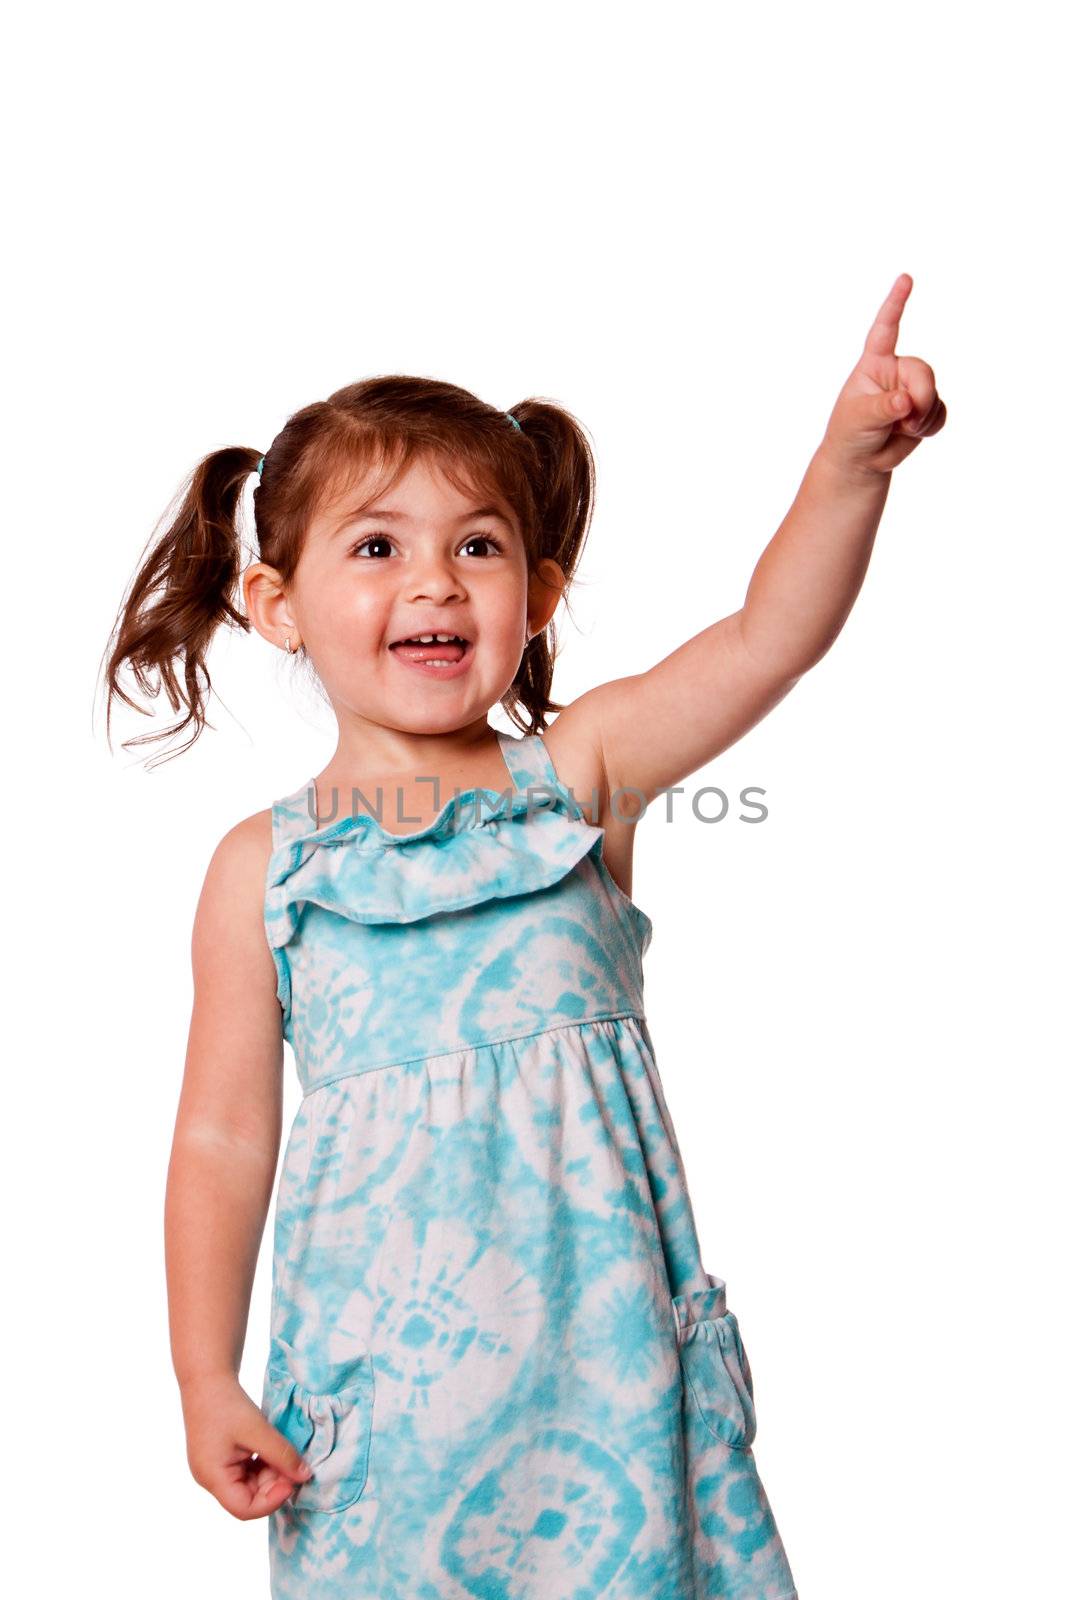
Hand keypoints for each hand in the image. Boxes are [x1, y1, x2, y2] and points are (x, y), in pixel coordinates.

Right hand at [181, 1371, 311, 1519]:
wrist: (206, 1378)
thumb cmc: (226, 1403)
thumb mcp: (257, 1430)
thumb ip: (282, 1455)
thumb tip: (305, 1477)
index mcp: (213, 1477)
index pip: (244, 1509)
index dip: (271, 1501)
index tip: (292, 1482)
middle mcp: (211, 1479)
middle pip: (248, 1498)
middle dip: (274, 1484)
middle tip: (293, 1465)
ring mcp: (215, 1469)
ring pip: (249, 1485)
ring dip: (270, 1473)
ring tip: (283, 1453)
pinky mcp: (222, 1459)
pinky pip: (246, 1472)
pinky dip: (262, 1464)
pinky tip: (272, 1448)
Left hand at [821, 273, 945, 480]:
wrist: (861, 460)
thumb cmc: (850, 432)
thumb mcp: (858, 418)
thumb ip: (882, 407)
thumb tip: (906, 402)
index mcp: (874, 364)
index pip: (885, 329)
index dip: (895, 304)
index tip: (905, 278)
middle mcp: (896, 371)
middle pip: (923, 371)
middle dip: (921, 397)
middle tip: (907, 419)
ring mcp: (912, 389)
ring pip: (933, 394)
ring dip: (922, 417)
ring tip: (902, 428)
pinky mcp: (926, 409)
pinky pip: (941, 412)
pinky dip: (931, 426)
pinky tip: (915, 433)